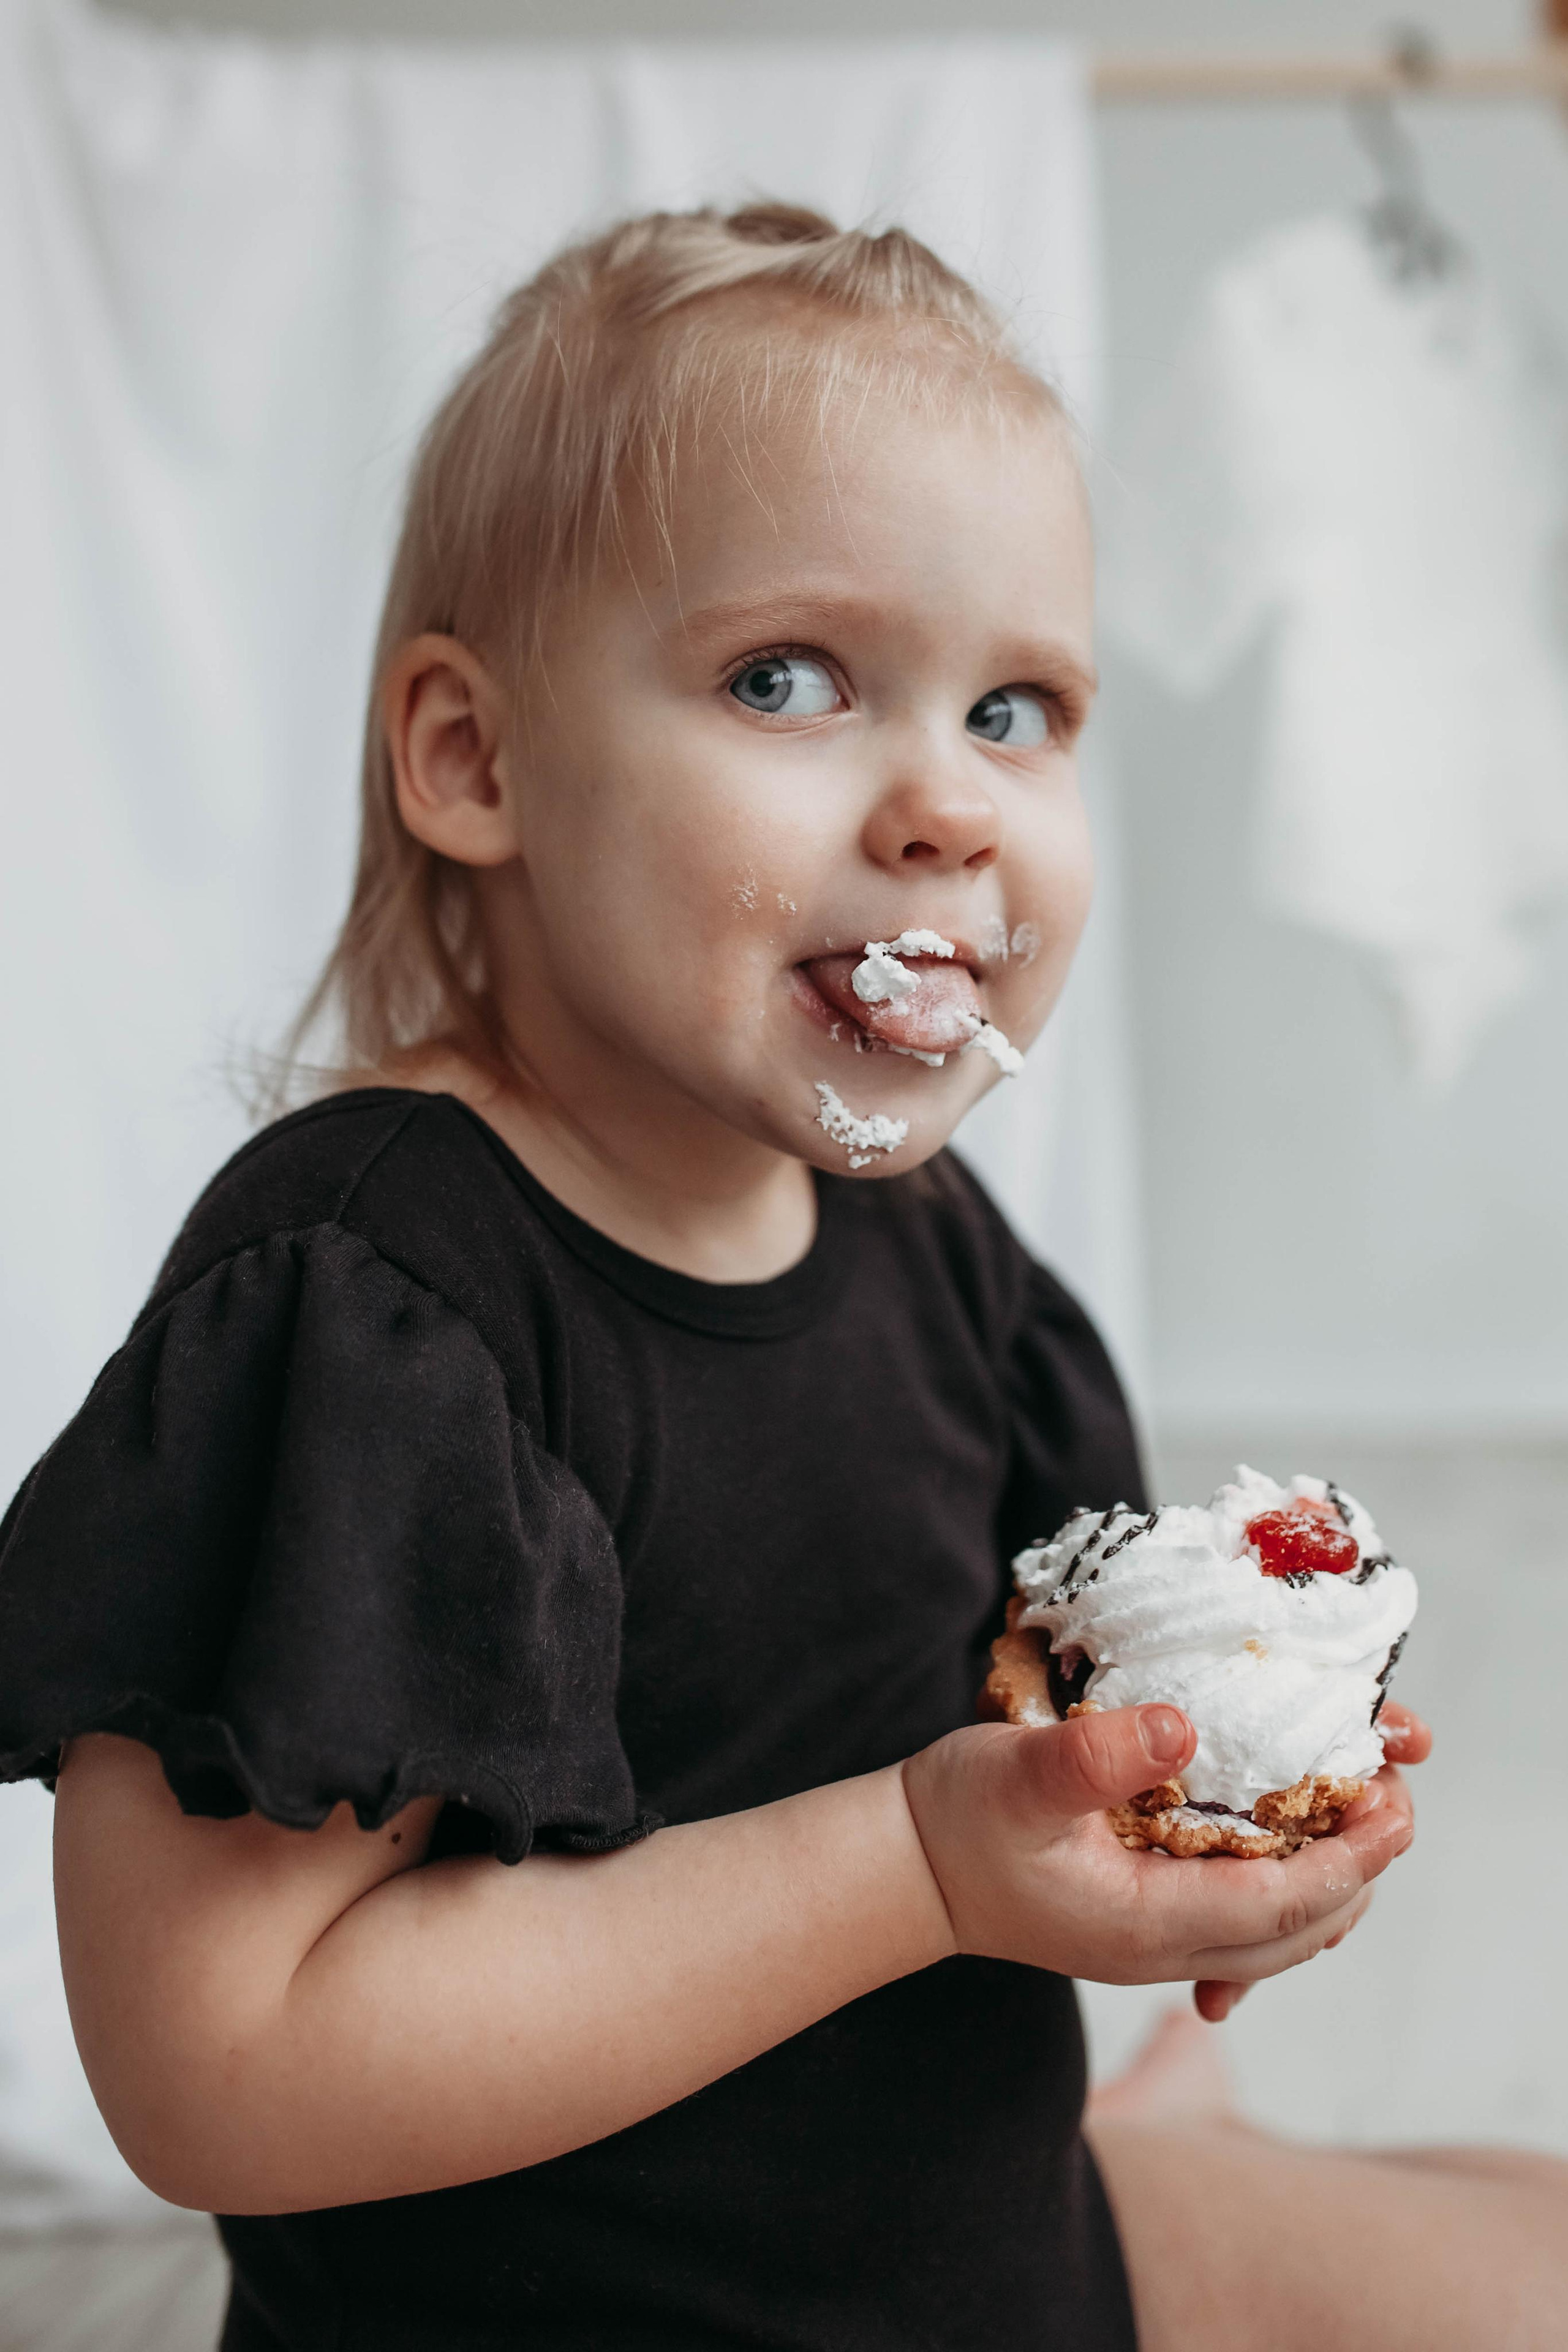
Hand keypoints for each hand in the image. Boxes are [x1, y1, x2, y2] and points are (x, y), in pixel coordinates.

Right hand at [901, 1703, 1413, 1996]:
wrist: (905, 1870)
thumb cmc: (956, 1818)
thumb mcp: (1017, 1774)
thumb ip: (1096, 1758)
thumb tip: (1184, 1728)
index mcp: (1145, 1922)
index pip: (1281, 1905)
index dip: (1350, 1858)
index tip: (1394, 1806)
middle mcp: (1162, 1951)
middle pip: (1299, 1931)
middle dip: (1358, 1868)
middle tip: (1391, 1794)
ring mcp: (1155, 1948)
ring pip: (1279, 1938)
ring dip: (1331, 1882)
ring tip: (1356, 1812)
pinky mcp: (1144, 1927)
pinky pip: (1245, 1930)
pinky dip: (1288, 1897)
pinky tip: (1292, 1858)